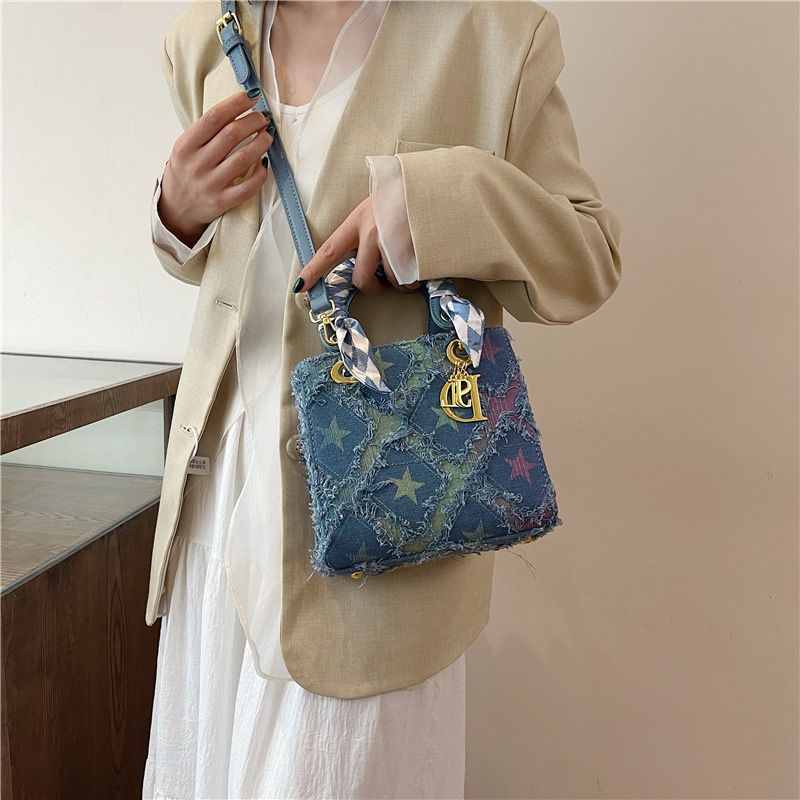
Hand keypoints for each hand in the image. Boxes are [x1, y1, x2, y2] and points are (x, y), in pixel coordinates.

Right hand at [159, 91, 273, 246]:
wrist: (176, 208)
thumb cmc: (185, 172)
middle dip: (253, 121)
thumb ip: (206, 132)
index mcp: (186, 146)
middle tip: (263, 117)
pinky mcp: (223, 201)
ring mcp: (211, 184)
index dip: (236, 104)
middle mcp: (197, 164)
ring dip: (261, 143)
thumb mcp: (185, 148)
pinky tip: (264, 163)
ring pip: (243, 158)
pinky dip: (260, 173)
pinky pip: (248, 187)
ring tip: (267, 135)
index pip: (214, 117)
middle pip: (232, 134)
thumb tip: (238, 110)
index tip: (251, 96)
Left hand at [294, 196, 420, 294]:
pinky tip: (422, 259)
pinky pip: (411, 279)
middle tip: (383, 282)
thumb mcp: (378, 207)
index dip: (313, 270)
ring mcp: (394, 243)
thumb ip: (366, 231)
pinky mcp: (414, 252)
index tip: (300, 286)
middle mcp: (373, 232)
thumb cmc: (408, 197)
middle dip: (372, 287)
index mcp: (359, 219)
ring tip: (411, 261)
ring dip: (402, 280)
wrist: (438, 185)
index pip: (330, 250)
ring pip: (391, 280)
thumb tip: (362, 260)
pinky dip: (417, 277)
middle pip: (360, 278)